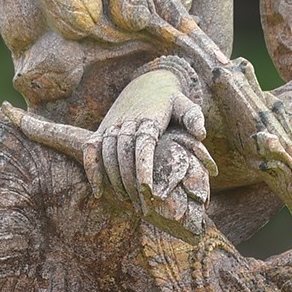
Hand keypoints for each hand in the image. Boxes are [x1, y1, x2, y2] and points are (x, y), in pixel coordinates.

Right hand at [83, 70, 213, 208]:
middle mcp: (126, 122)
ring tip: (128, 203)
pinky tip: (98, 192)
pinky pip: (91, 150)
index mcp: (149, 118)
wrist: (147, 83)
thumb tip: (201, 134)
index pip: (143, 146)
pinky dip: (91, 170)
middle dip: (131, 184)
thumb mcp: (185, 103)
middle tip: (143, 208)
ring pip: (107, 155)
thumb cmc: (170, 101)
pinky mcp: (102, 129)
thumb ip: (193, 117)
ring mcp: (111, 126)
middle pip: (124, 156)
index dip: (143, 170)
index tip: (148, 192)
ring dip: (115, 181)